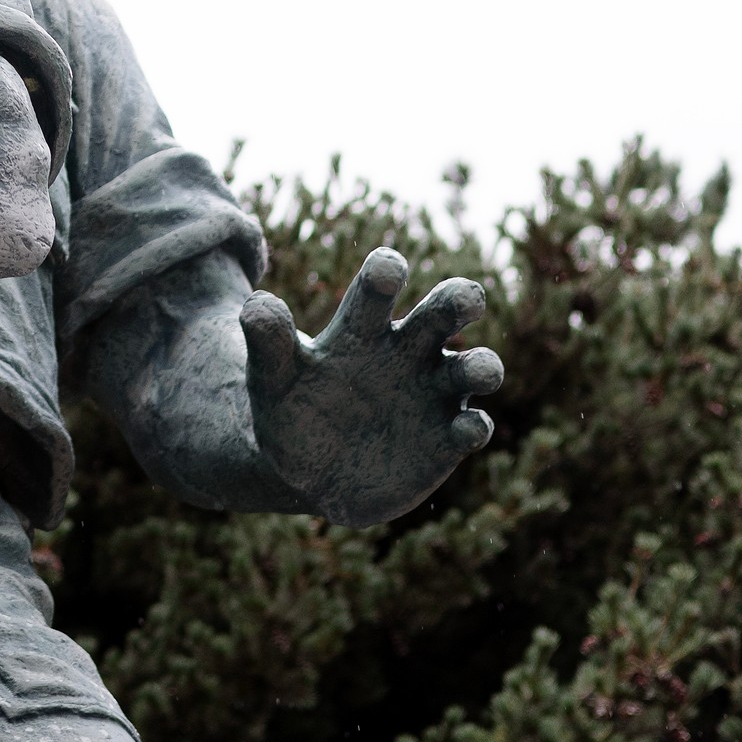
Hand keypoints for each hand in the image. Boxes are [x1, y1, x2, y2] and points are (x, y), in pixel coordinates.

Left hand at [240, 248, 501, 528]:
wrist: (308, 473)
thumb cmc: (292, 412)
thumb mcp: (272, 381)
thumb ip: (267, 343)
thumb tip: (257, 301)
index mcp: (362, 328)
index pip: (378, 288)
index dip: (385, 272)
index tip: (389, 268)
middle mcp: (407, 351)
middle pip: (442, 312)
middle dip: (458, 299)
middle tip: (467, 298)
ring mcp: (433, 393)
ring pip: (474, 367)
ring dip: (483, 365)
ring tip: (479, 368)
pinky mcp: (448, 437)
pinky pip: (474, 426)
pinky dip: (475, 426)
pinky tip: (466, 428)